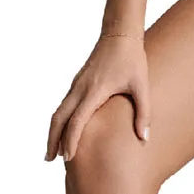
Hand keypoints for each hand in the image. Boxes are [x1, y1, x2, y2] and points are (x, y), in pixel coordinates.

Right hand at [45, 32, 150, 162]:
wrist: (120, 33)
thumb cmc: (132, 59)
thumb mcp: (141, 85)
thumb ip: (143, 112)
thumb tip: (144, 138)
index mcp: (95, 90)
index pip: (77, 120)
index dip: (71, 140)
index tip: (69, 158)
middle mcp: (81, 88)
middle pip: (58, 118)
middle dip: (52, 140)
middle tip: (50, 159)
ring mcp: (77, 84)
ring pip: (58, 110)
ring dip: (54, 130)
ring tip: (54, 151)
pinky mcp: (78, 81)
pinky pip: (64, 104)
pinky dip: (60, 119)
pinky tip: (65, 129)